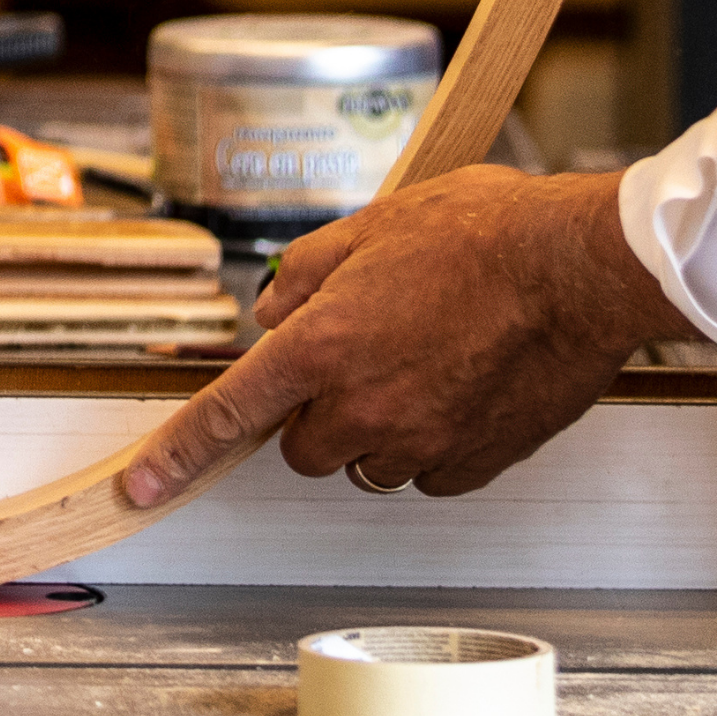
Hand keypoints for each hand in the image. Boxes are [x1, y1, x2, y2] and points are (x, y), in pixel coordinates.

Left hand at [113, 167, 669, 506]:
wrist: (578, 269)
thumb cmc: (482, 233)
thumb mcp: (371, 225)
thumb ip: (303, 276)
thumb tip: (270, 315)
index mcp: (323, 346)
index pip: (227, 413)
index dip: (175, 455)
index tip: (138, 489)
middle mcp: (363, 407)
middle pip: (303, 446)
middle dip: (317, 410)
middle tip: (365, 350)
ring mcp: (419, 443)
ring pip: (366, 461)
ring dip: (377, 426)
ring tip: (427, 357)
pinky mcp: (471, 466)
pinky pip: (426, 472)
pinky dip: (431, 441)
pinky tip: (462, 384)